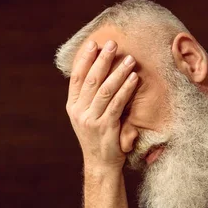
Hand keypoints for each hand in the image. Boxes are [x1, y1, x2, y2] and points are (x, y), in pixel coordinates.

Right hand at [67, 39, 137, 172]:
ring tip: (129, 59)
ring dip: (118, 72)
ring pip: (105, 90)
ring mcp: (92, 120)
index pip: (77, 78)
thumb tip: (97, 70)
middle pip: (91, 80)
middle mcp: (79, 112)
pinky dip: (126, 89)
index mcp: (72, 107)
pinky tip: (134, 78)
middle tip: (113, 43)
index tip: (93, 43)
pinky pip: (117, 103)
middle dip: (102, 60)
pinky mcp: (106, 127)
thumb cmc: (97, 138)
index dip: (84, 59)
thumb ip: (88, 98)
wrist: (100, 164)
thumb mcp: (87, 117)